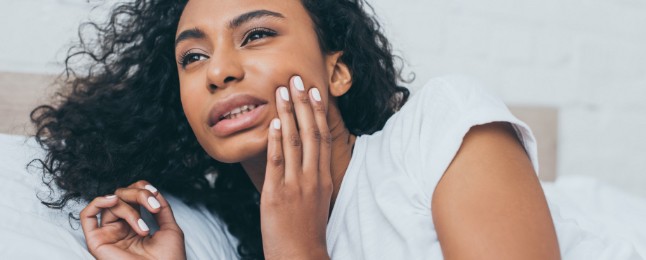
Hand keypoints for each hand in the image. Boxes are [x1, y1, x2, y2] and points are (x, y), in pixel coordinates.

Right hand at [80, 180, 185, 259]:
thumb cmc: (168, 259)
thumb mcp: (169, 227)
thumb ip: (161, 206)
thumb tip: (152, 189)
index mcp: (136, 225)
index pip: (132, 196)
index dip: (142, 190)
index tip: (156, 197)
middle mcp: (120, 228)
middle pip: (121, 196)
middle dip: (138, 195)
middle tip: (154, 207)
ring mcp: (109, 234)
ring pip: (111, 204)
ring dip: (129, 208)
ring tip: (143, 228)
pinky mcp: (97, 241)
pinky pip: (86, 216)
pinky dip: (97, 202)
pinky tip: (112, 200)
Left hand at [260, 75, 332, 259]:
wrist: (300, 256)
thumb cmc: (306, 230)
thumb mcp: (316, 199)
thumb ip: (312, 176)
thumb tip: (306, 156)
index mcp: (323, 178)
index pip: (322, 137)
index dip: (318, 112)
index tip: (315, 90)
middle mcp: (312, 178)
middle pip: (311, 133)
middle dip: (304, 103)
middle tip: (297, 79)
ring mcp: (295, 185)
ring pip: (294, 142)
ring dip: (288, 114)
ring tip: (282, 91)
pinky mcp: (277, 194)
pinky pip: (277, 162)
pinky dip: (275, 140)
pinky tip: (273, 122)